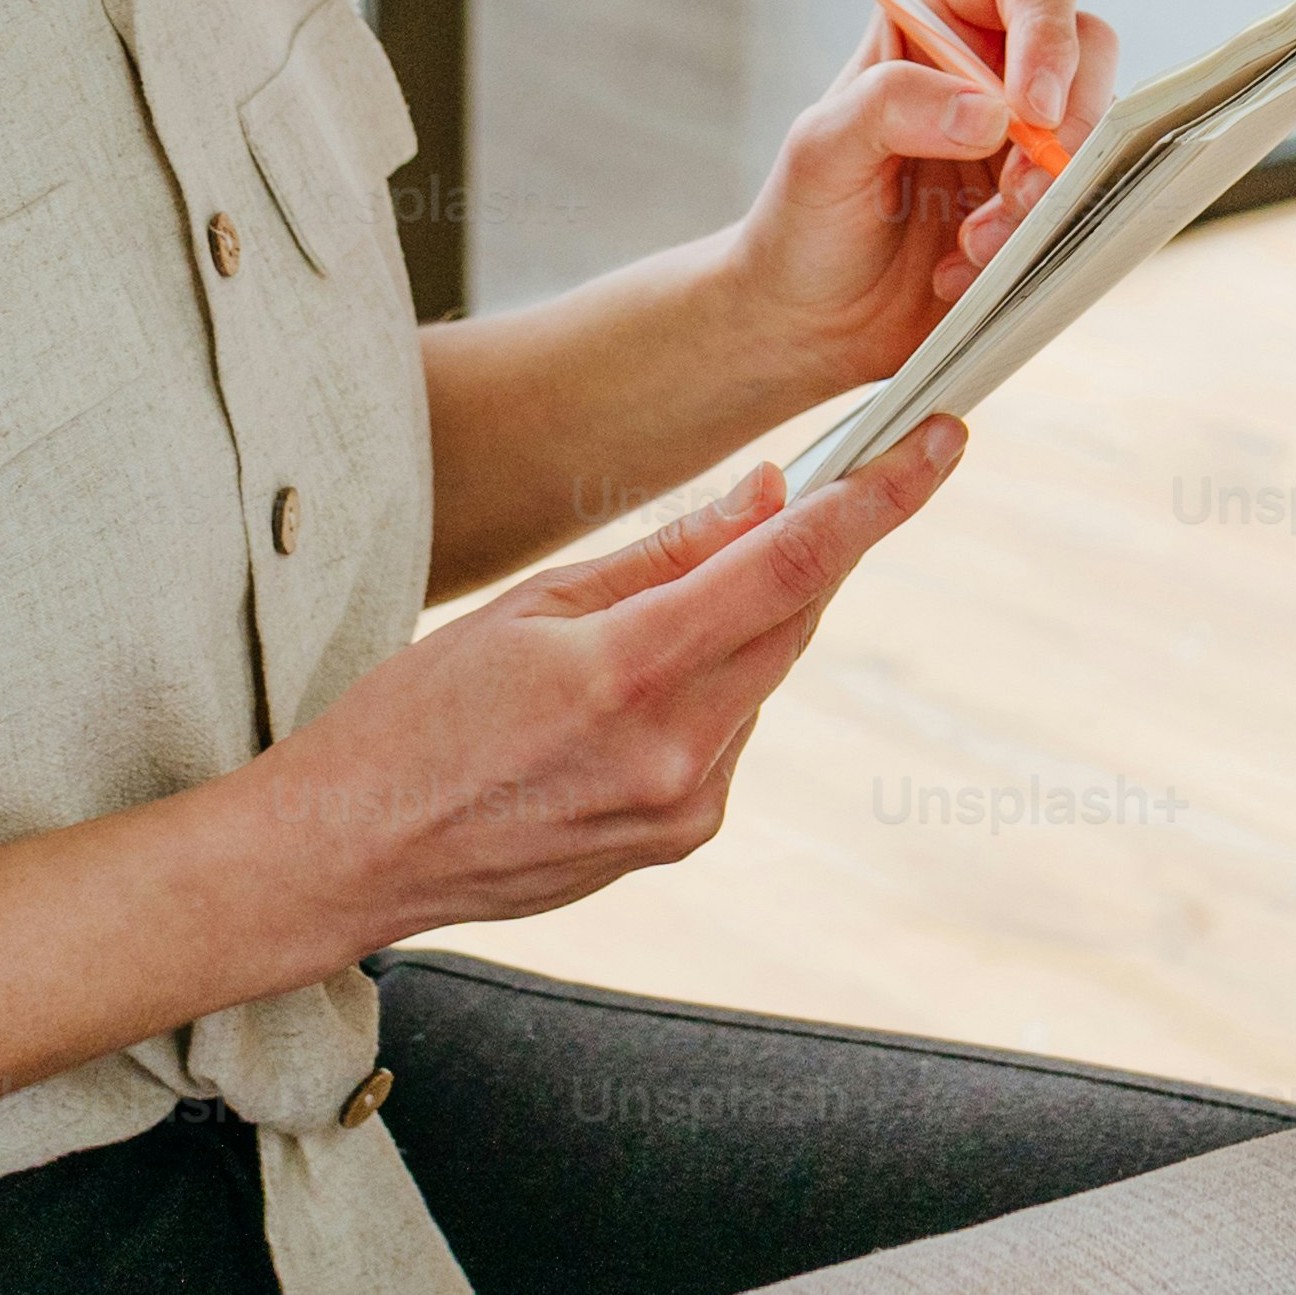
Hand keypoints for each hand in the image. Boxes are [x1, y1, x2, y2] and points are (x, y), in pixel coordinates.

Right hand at [249, 419, 965, 948]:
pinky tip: (630, 683)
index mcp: (630, 674)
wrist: (356, 852)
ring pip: (764, 671)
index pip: (791, 566)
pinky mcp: (684, 837)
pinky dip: (713, 681)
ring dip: (746, 616)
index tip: (940, 443)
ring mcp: (688, 806)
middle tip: (812, 479)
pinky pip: (731, 728)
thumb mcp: (530, 604)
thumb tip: (770, 494)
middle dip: (809, 543)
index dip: (878, 498)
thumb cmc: (417, 714)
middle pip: (794, 615)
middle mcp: (679, 752)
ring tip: (644, 611)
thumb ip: (664, 551)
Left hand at [726, 0, 1115, 407]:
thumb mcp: (821, 153)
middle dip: (1067, 124)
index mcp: (935, 18)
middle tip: (1016, 190)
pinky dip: (1044, 242)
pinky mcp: (1046, 201)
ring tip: (974, 244)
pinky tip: (970, 270)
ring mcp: (1028, 135)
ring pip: (1099, 131)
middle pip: (1090, 45)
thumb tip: (990, 109)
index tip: (1031, 108)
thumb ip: (889, 107)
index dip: (1047, 28)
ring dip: (1050, 194)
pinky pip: (1089, 203)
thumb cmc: (805, 221)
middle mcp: (993, 64)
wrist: (816, 323)